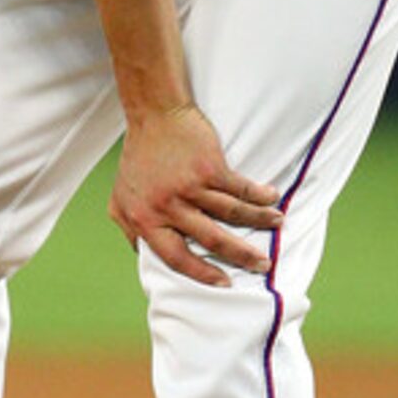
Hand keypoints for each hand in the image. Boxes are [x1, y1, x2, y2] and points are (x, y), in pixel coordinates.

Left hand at [110, 104, 283, 286]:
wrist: (153, 115)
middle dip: (242, 256)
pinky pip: (240, 188)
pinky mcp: (209, 167)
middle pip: (211, 240)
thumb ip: (130, 230)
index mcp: (145, 220)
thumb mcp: (119, 199)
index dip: (201, 274)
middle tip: (263, 265)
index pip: (175, 258)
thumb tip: (143, 258)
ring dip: (260, 221)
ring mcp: (189, 187)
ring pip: (233, 213)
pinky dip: (260, 195)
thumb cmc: (138, 158)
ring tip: (278, 224)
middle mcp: (167, 207)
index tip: (223, 283)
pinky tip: (272, 197)